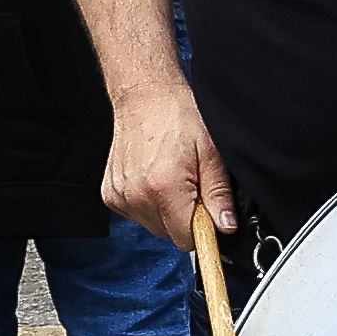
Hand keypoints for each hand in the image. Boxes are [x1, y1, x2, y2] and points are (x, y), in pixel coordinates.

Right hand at [104, 83, 229, 248]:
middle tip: (191, 184)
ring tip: (172, 178)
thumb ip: (219, 194)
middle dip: (186, 217)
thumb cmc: (178, 117)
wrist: (145, 97)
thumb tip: (226, 226)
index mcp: (163, 188)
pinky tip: (155, 178)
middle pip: (171, 234)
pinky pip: (138, 215)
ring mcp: (120, 197)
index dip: (204, 228)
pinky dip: (150, 203)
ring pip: (155, 227)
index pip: (187, 238)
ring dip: (168, 210)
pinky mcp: (110, 195)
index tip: (209, 213)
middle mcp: (136, 196)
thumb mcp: (211, 153)